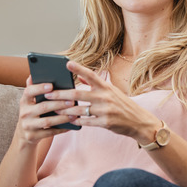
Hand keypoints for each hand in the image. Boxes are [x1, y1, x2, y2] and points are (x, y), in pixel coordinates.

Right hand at [15, 77, 74, 144]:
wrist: (24, 135)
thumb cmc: (32, 113)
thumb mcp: (30, 102)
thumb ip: (34, 89)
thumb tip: (33, 74)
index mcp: (24, 101)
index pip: (29, 92)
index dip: (40, 88)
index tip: (51, 85)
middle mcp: (24, 113)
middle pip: (43, 107)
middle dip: (58, 104)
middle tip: (72, 101)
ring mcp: (28, 125)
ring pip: (47, 121)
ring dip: (62, 118)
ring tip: (74, 114)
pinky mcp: (33, 136)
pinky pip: (50, 132)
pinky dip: (61, 129)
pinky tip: (71, 125)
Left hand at [46, 61, 161, 144]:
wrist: (138, 122)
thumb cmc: (123, 105)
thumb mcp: (112, 91)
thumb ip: (96, 85)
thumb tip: (81, 77)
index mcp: (106, 87)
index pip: (90, 75)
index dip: (78, 69)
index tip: (66, 63)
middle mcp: (105, 97)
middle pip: (78, 94)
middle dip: (61, 94)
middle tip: (48, 94)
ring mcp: (105, 110)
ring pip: (79, 110)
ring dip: (65, 110)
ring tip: (54, 109)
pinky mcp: (105, 123)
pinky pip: (86, 122)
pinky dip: (76, 121)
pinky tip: (69, 121)